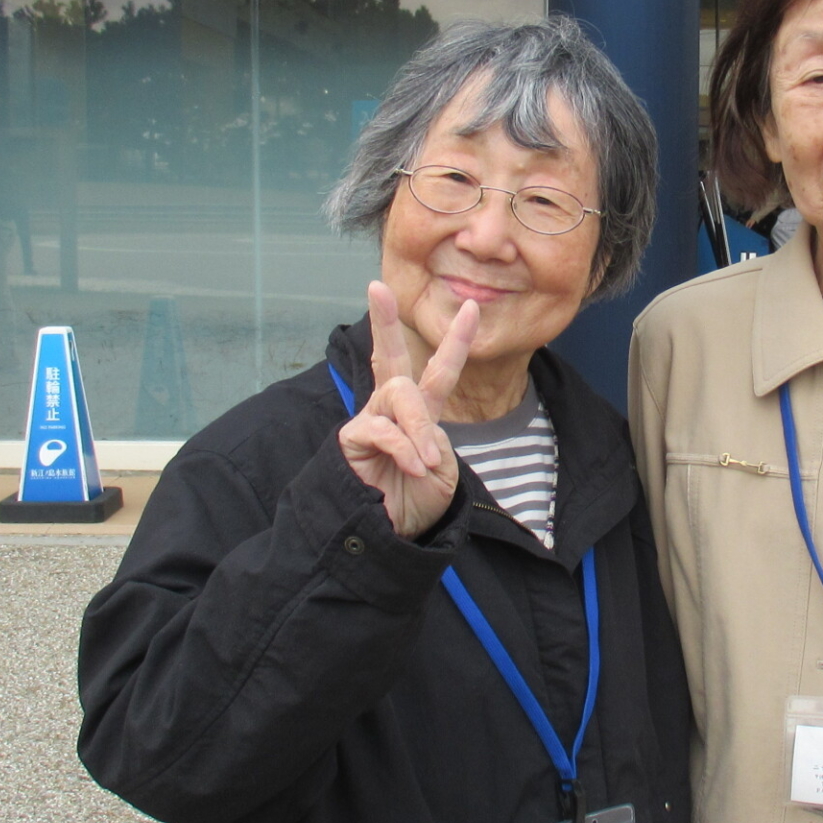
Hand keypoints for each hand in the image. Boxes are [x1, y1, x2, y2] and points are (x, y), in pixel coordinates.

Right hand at [338, 281, 476, 538]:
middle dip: (383, 320)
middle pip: (391, 356)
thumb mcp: (441, 469)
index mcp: (420, 414)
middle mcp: (392, 409)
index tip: (470, 308)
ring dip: (417, 427)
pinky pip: (383, 428)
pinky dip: (403, 447)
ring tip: (424, 462)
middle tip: (376, 287)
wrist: (390, 535)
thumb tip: (414, 425)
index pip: (439, 372)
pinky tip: (411, 466)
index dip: (455, 341)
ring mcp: (370, 420)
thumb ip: (433, 439)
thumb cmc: (416, 502)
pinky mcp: (352, 438)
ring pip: (399, 395)